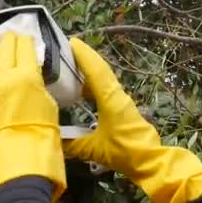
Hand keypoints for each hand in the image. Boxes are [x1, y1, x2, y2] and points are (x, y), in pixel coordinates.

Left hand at [0, 32, 66, 200]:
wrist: (20, 151)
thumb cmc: (42, 129)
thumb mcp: (48, 101)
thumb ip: (38, 84)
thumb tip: (33, 77)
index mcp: (28, 75)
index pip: (24, 48)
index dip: (25, 40)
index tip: (26, 36)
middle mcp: (5, 75)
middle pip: (5, 49)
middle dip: (9, 40)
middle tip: (11, 35)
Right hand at [64, 37, 201, 202]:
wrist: (150, 161)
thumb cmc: (124, 152)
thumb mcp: (94, 149)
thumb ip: (72, 144)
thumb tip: (51, 138)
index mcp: (111, 99)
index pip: (97, 70)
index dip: (84, 55)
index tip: (71, 42)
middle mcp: (117, 95)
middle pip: (100, 70)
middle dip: (84, 58)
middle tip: (64, 49)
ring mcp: (120, 101)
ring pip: (103, 79)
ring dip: (88, 71)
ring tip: (67, 66)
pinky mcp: (121, 108)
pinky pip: (105, 90)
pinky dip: (92, 85)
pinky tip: (80, 89)